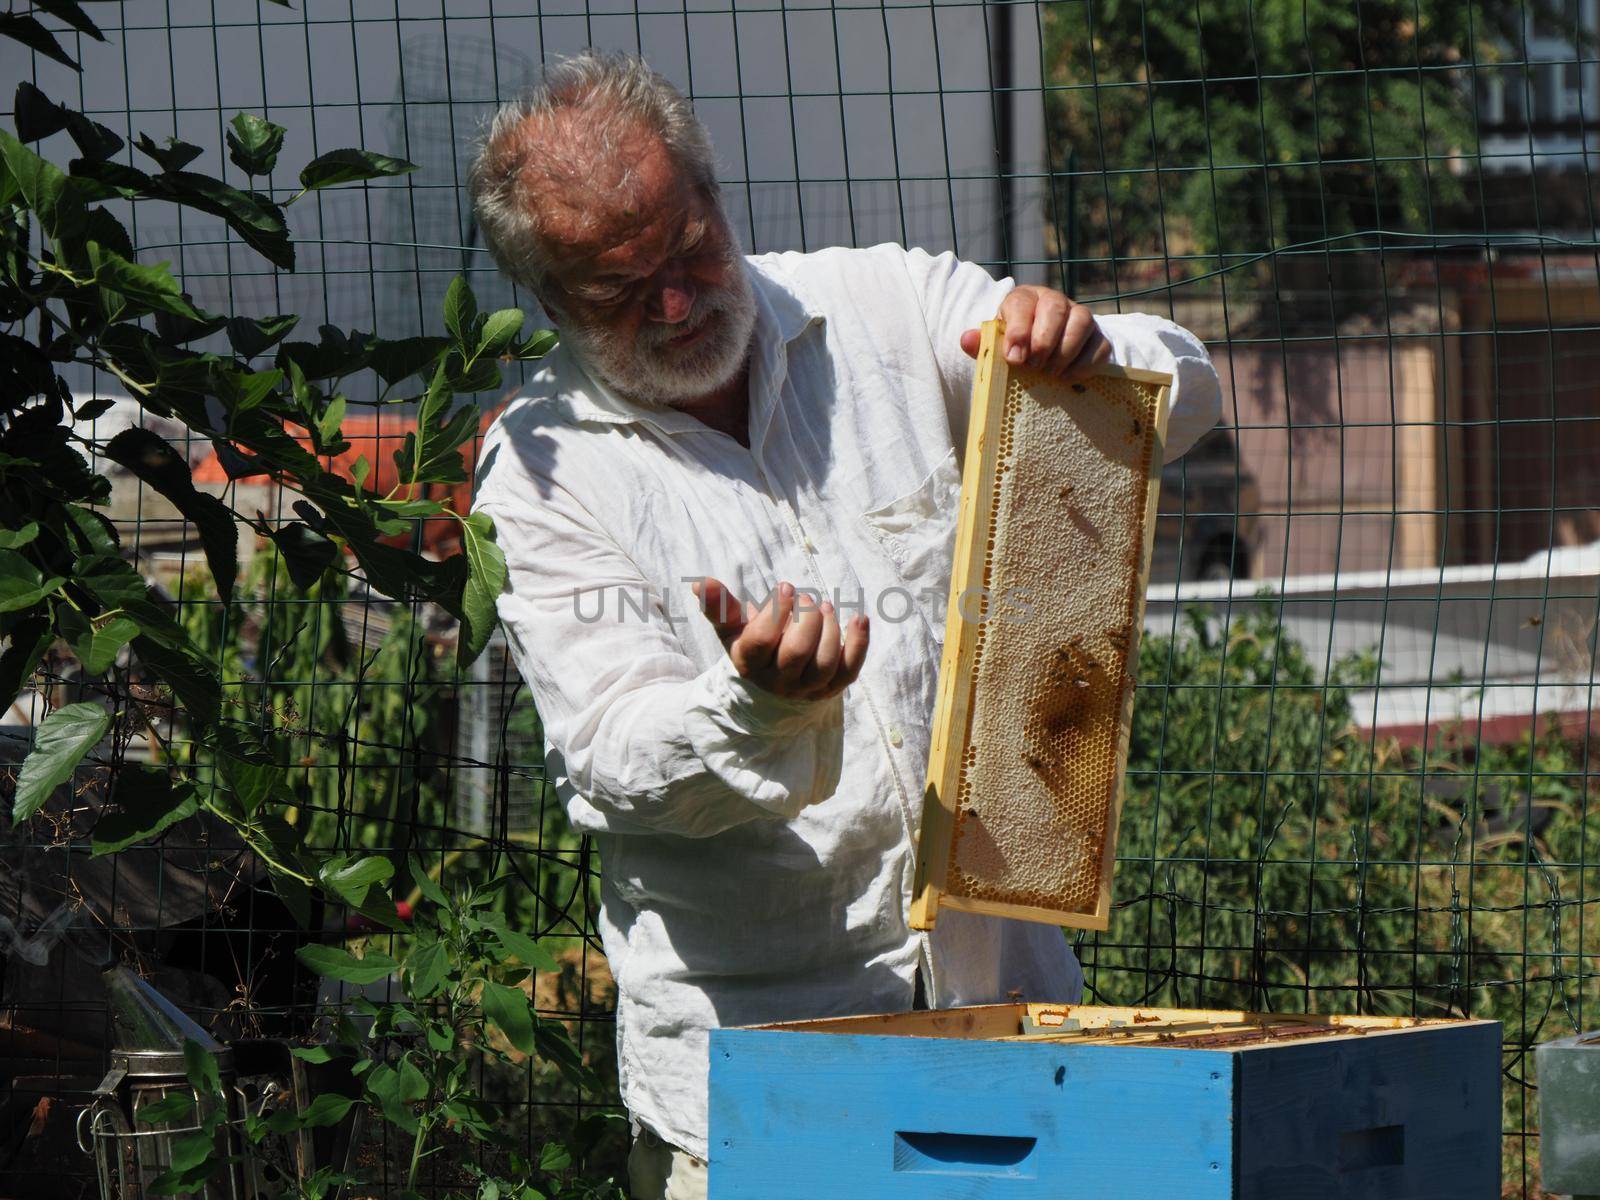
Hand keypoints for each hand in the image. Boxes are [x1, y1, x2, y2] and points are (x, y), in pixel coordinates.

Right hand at [693, 577, 868, 700]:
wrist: (773, 691)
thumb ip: (719, 607)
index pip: (762, 641)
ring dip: (831, 629)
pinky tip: (859, 618)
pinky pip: (851, 669)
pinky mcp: (834, 687)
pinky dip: (860, 643)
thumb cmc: (753, 648)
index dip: (776, 612)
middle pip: (796, 653)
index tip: (787, 587)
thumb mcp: (733, 630)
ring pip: (825, 662)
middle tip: (807, 598)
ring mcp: (808, 687)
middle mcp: (779, 680)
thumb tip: (699, 582)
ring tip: (825, 608)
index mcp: (751, 663)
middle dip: (806, 619)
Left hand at [960, 285, 1111, 378]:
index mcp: (1024, 299)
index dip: (1019, 330)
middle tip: (1034, 366)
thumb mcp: (995, 344)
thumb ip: (982, 343)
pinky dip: (1085, 364)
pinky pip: (1100, 345)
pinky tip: (1067, 377)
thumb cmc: (1014, 346)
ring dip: (1066, 351)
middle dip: (1044, 340)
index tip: (1014, 358)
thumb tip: (966, 340)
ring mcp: (1079, 316)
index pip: (1022, 303)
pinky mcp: (1097, 336)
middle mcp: (1054, 301)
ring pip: (1082, 321)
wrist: (1042, 352)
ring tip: (1050, 373)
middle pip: (1056, 308)